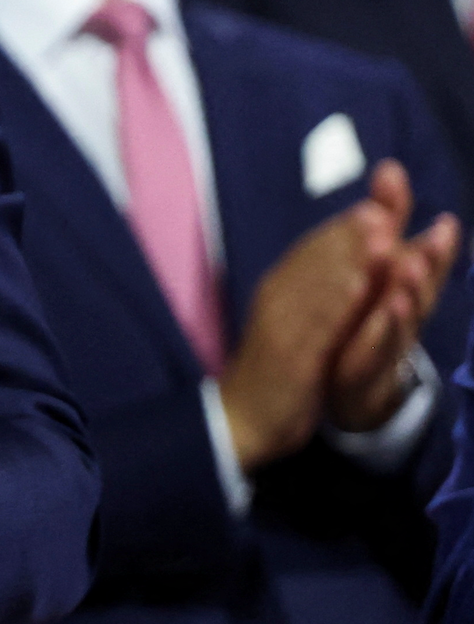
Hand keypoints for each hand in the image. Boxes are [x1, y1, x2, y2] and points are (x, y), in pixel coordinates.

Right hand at [223, 166, 400, 467]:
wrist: (243, 419)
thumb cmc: (277, 369)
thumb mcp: (296, 323)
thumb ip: (316, 289)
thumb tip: (343, 259)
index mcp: (278, 289)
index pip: (310, 251)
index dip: (343, 228)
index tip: (376, 204)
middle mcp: (277, 300)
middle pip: (314, 262)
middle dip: (349, 236)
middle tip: (380, 211)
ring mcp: (282, 328)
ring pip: (318, 288)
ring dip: (347, 261)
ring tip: (377, 239)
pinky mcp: (290, 358)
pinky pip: (316, 327)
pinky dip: (337, 305)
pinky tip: (359, 290)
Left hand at [325, 163, 456, 432]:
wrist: (350, 380)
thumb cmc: (369, 312)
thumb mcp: (375, 264)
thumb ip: (386, 220)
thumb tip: (389, 168)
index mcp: (404, 280)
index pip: (419, 250)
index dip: (420, 228)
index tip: (422, 201)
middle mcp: (406, 306)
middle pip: (422, 279)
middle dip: (430, 256)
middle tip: (438, 234)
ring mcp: (392, 336)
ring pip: (406, 312)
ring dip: (410, 289)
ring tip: (410, 268)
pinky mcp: (372, 363)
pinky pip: (379, 346)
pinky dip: (383, 329)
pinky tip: (387, 310)